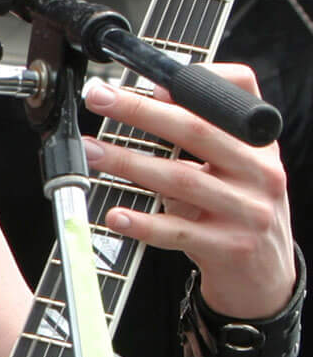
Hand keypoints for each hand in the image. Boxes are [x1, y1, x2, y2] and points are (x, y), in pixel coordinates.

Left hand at [83, 68, 294, 319]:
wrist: (265, 276)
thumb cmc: (237, 214)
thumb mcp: (234, 169)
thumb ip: (203, 138)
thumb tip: (153, 96)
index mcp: (260, 146)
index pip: (242, 94)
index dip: (198, 81)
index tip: (152, 79)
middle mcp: (260, 173)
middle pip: (196, 131)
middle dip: (141, 112)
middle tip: (100, 99)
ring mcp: (247, 211)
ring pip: (180, 179)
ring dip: (129, 163)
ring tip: (92, 152)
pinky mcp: (229, 247)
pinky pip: (178, 232)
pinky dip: (143, 222)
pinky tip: (115, 214)